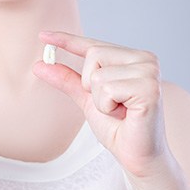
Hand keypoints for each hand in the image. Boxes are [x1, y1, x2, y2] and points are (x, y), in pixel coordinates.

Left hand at [33, 31, 167, 176]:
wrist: (136, 155)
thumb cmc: (117, 126)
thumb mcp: (87, 98)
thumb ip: (67, 80)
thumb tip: (39, 64)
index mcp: (132, 58)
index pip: (94, 45)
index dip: (67, 40)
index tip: (42, 35)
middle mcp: (145, 60)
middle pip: (93, 55)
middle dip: (90, 85)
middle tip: (110, 103)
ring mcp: (150, 72)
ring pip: (97, 75)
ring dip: (99, 100)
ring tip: (119, 111)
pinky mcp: (149, 89)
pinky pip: (106, 89)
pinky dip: (107, 106)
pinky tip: (125, 114)